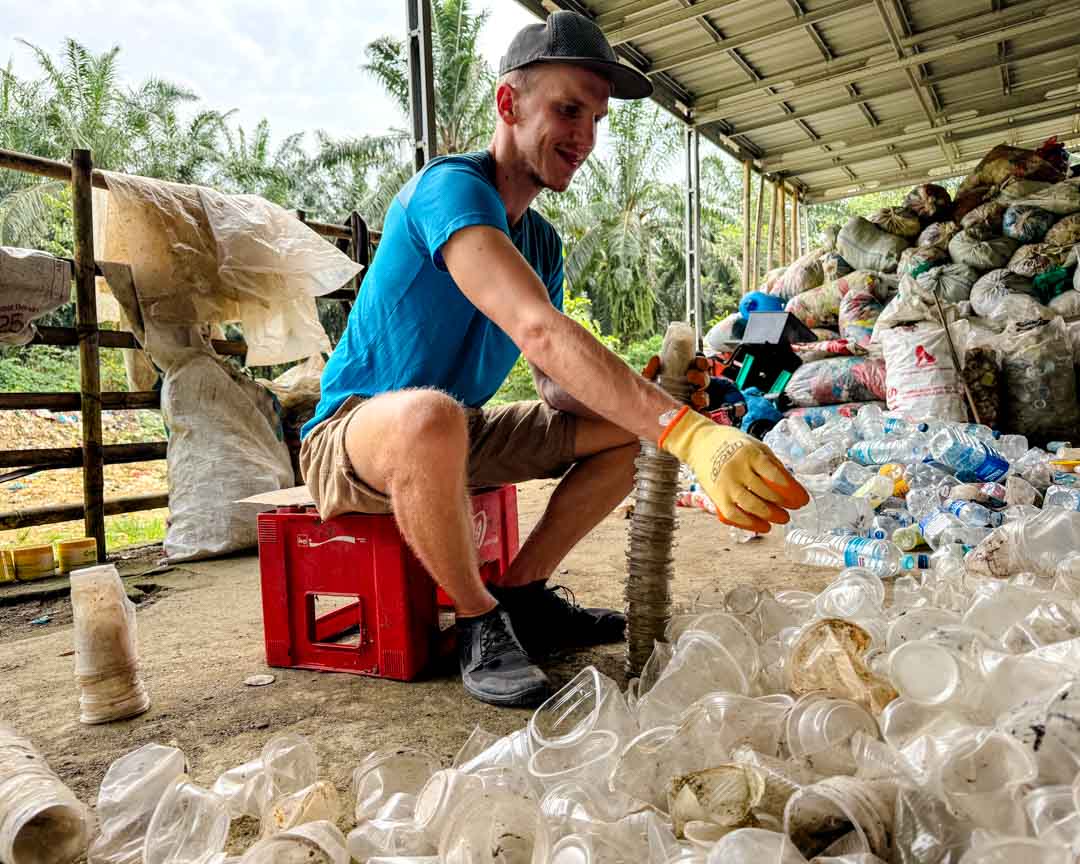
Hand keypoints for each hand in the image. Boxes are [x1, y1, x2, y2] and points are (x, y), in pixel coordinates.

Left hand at [642, 353, 710, 410]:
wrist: (646, 415)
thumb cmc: (650, 395)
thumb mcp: (649, 382)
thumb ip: (651, 371)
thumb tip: (656, 358)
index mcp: (686, 376)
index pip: (699, 366)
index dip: (701, 363)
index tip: (697, 362)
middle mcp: (693, 388)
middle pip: (704, 381)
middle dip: (700, 377)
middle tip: (690, 376)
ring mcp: (694, 403)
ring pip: (705, 398)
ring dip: (702, 396)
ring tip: (695, 397)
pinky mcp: (693, 416)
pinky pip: (703, 415)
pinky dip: (706, 415)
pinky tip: (703, 414)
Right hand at [660, 406, 808, 532]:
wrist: (699, 443)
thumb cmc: (731, 443)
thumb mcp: (754, 445)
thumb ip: (770, 463)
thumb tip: (790, 484)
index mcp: (750, 454)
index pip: (774, 474)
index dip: (791, 489)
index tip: (801, 498)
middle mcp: (737, 469)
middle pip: (765, 492)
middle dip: (783, 504)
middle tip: (793, 508)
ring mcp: (725, 484)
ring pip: (751, 505)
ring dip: (769, 515)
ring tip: (782, 518)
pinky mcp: (716, 496)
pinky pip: (734, 515)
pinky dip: (750, 523)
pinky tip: (762, 526)